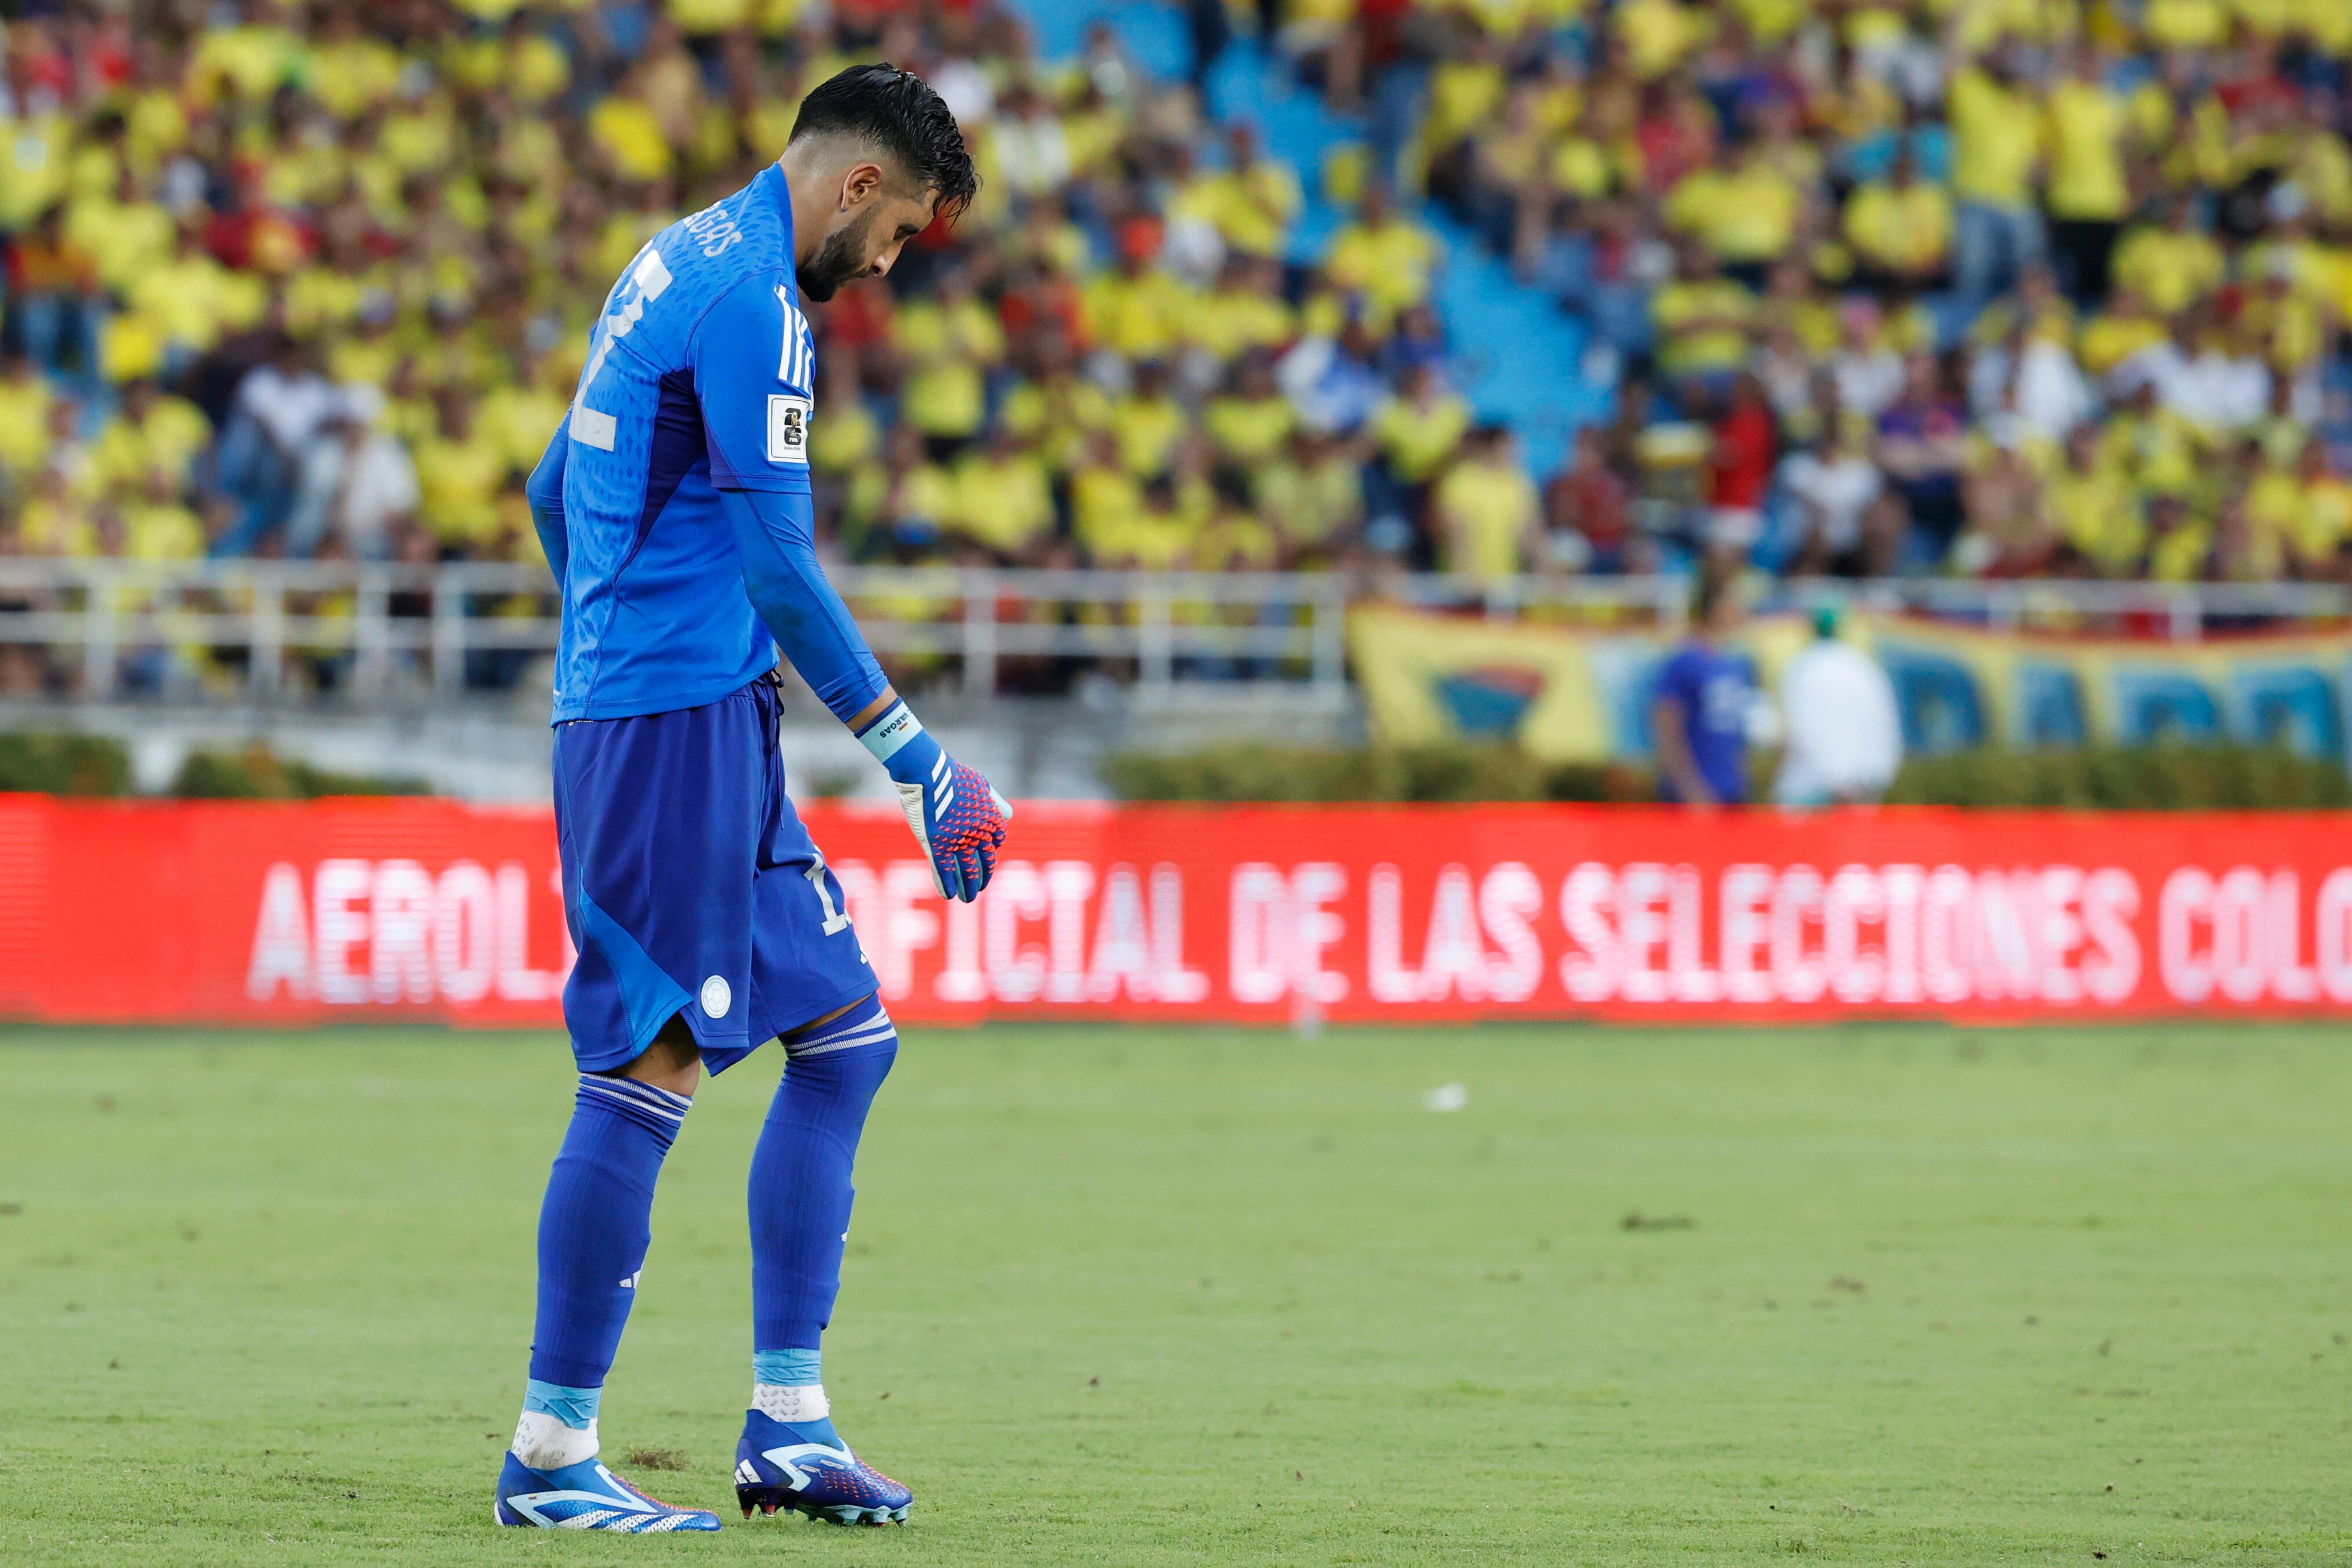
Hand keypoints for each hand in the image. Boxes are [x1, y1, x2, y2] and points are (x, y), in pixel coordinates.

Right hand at [857, 699, 1009, 900]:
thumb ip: (995, 802)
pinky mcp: (938, 844)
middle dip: (984, 877)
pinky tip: (949, 895)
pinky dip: (947, 884)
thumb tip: (1009, 815)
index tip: (985, 856)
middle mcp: (979, 832)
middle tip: (981, 888)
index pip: (997, 841)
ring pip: (968, 871)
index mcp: (991, 817)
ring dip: (969, 887)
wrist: (927, 771)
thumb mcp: (981, 784)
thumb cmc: (952, 774)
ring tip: (968, 899)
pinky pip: (945, 870)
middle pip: (986, 861)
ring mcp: (959, 840)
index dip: (991, 850)